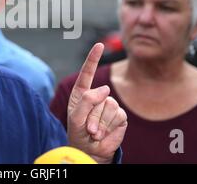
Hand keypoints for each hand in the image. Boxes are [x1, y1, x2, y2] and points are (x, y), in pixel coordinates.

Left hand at [67, 43, 127, 163]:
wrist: (91, 151)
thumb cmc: (79, 133)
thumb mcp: (76, 117)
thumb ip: (87, 100)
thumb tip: (105, 89)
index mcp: (82, 93)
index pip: (88, 72)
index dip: (93, 58)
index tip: (99, 45)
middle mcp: (96, 96)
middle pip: (99, 95)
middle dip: (93, 115)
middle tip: (88, 129)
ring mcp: (109, 105)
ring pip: (109, 105)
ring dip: (101, 122)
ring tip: (95, 132)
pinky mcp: (120, 115)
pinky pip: (118, 115)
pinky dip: (110, 126)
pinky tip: (105, 133)